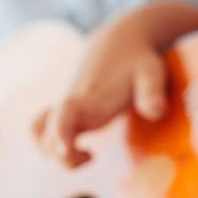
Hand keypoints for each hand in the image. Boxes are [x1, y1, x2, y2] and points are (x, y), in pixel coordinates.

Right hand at [35, 16, 168, 164]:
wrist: (119, 40)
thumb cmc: (138, 59)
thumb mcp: (152, 72)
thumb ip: (152, 92)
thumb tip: (156, 111)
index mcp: (94, 97)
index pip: (67, 113)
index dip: (61, 131)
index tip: (66, 149)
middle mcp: (73, 103)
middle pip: (48, 134)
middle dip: (64, 157)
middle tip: (92, 155)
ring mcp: (64, 106)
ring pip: (41, 135)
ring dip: (55, 154)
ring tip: (88, 153)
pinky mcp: (63, 109)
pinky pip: (42, 129)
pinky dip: (51, 144)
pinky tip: (77, 146)